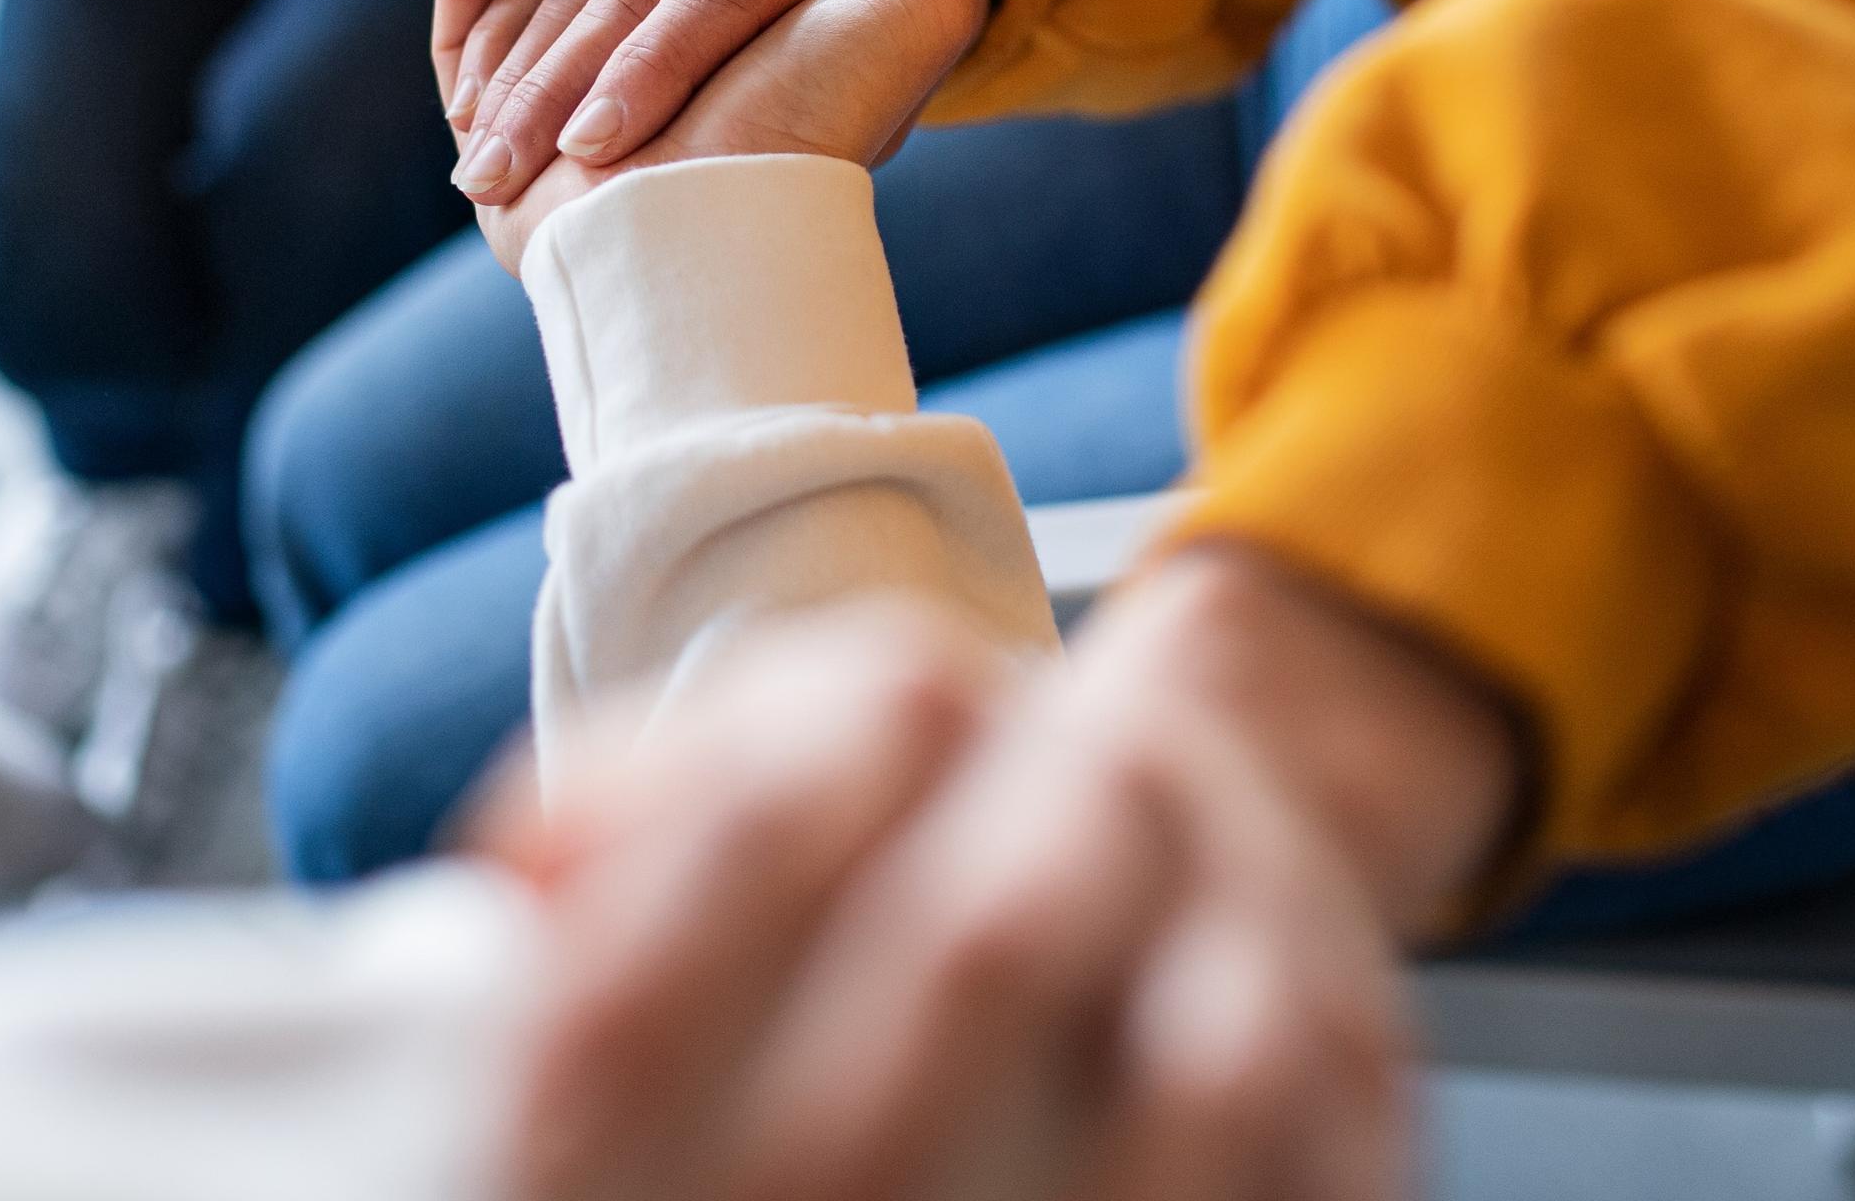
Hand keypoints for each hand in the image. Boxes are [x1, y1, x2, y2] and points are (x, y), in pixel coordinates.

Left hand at [482, 549, 1524, 1200]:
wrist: (1209, 786)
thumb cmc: (920, 825)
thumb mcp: (751, 768)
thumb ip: (614, 827)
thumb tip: (500, 903)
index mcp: (910, 698)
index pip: (766, 814)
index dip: (644, 989)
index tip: (539, 1139)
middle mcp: (1099, 776)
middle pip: (981, 946)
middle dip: (834, 1139)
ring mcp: (1249, 907)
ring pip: (1193, 1068)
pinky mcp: (1355, 1044)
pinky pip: (1301, 1156)